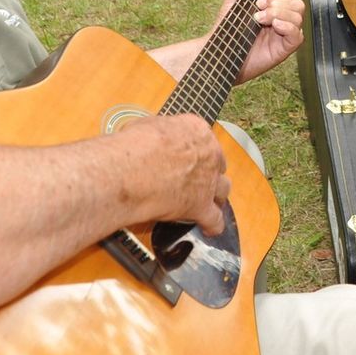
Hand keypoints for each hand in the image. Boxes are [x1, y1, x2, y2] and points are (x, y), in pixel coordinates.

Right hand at [146, 113, 231, 234]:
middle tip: (196, 179)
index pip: (204, 141)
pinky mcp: (201, 206)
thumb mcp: (146, 125)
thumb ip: (159, 132)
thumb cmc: (134, 146)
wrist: (132, 170)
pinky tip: (208, 229)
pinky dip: (212, 225)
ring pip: (222, 189)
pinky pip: (215, 219)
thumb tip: (151, 138)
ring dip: (215, 196)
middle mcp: (209, 154)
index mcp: (197, 131)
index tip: (187, 158)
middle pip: (217, 165)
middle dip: (209, 172)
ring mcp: (208, 181)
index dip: (196, 152)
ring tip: (207, 202)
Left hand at [218, 0, 305, 82]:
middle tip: (259, 10)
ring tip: (261, 20)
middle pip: (297, 3)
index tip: (259, 0)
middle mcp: (281, 19)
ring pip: (299, 16)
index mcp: (272, 7)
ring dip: (280, 14)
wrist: (221, 52)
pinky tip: (274, 27)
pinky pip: (297, 35)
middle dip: (279, 3)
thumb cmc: (228, 29)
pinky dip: (288, 27)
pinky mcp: (285, 48)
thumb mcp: (233, 0)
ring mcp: (284, 34)